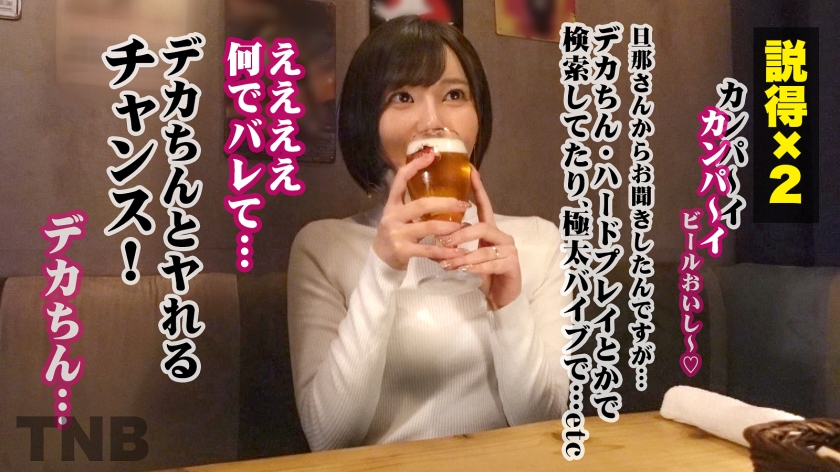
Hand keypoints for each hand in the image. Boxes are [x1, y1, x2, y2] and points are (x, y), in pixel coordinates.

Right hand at [373, 152, 472, 270]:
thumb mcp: (400, 216)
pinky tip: (458, 252)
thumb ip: (415, 205)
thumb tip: (442, 190)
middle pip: (422, 204)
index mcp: (392, 204)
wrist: (381, 260)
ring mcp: (397, 234)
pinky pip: (428, 250)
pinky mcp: (402, 251)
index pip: (400, 180)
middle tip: (464, 204)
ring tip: (463, 227)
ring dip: (449, 227)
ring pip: (428, 227)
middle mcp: (393, 216)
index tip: (431, 155)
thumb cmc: (396, 233)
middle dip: (446, 203)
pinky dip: (445, 252)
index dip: (414, 166)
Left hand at [437, 166, 521, 309]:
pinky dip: (473, 268)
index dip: (478, 189)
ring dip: (463, 255)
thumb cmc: (482, 276)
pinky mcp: (511, 266)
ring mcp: (510, 251)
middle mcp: (503, 237)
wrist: (500, 299)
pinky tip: (462, 271)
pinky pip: (490, 264)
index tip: (470, 171)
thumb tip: (431, 234)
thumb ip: (456, 244)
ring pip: (484, 247)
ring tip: (447, 262)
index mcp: (491, 230)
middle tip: (443, 241)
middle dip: (461, 234)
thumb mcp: (466, 256)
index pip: (484, 205)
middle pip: (483, 226)